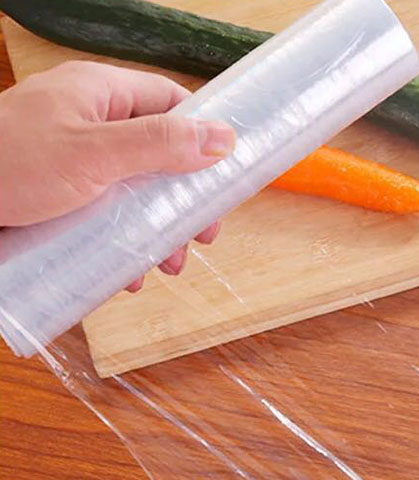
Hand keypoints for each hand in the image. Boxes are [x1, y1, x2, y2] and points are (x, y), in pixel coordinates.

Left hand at [0, 60, 236, 290]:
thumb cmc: (10, 166)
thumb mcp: (94, 155)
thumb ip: (160, 145)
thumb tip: (225, 138)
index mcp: (100, 95)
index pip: (171, 105)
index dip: (203, 139)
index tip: (223, 179)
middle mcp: (91, 124)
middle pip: (159, 156)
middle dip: (182, 201)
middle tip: (200, 236)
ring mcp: (75, 162)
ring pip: (135, 192)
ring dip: (157, 231)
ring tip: (167, 266)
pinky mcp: (62, 197)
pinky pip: (107, 215)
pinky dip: (124, 243)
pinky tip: (129, 272)